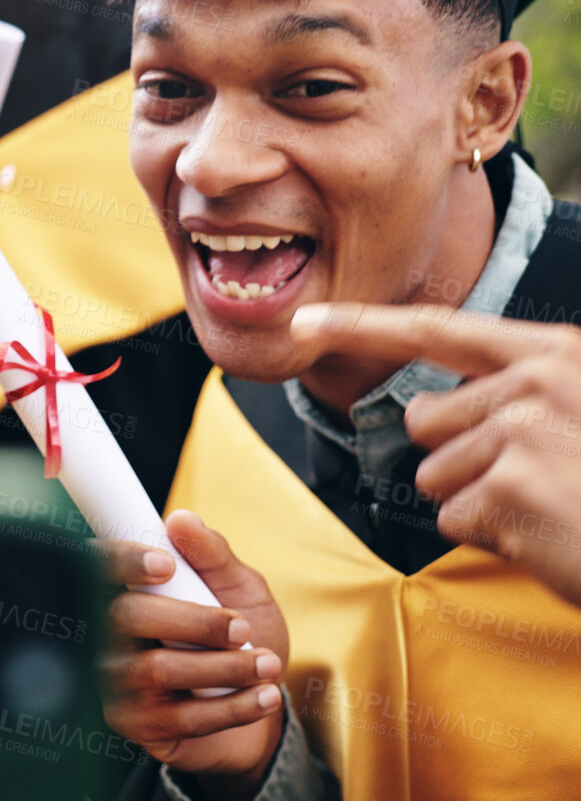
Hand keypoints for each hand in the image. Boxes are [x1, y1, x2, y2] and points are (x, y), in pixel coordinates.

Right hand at [98, 511, 287, 798]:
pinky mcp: (133, 723)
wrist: (255, 712)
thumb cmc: (239, 642)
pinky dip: (231, 707)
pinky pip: (177, 716)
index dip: (121, 560)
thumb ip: (214, 555)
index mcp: (124, 589)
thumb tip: (182, 520)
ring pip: (156, 670)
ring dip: (223, 668)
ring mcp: (114, 680)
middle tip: (242, 629)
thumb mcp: (240, 589)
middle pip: (126, 617)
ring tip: (266, 664)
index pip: (96, 566)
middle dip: (194, 622)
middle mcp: (105, 632)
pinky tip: (262, 696)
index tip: (164, 564)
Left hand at [293, 302, 580, 606]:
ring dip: (480, 502)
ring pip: (436, 475)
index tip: (303, 320)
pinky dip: (494, 536)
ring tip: (548, 506)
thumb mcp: (580, 412)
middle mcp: (537, 383)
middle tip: (533, 479)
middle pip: (426, 421)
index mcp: (555, 354)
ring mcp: (524, 433)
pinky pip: (455, 519)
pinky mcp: (513, 488)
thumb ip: (515, 396)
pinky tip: (546, 534)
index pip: (438, 330)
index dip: (362, 324)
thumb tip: (431, 412)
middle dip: (460, 458)